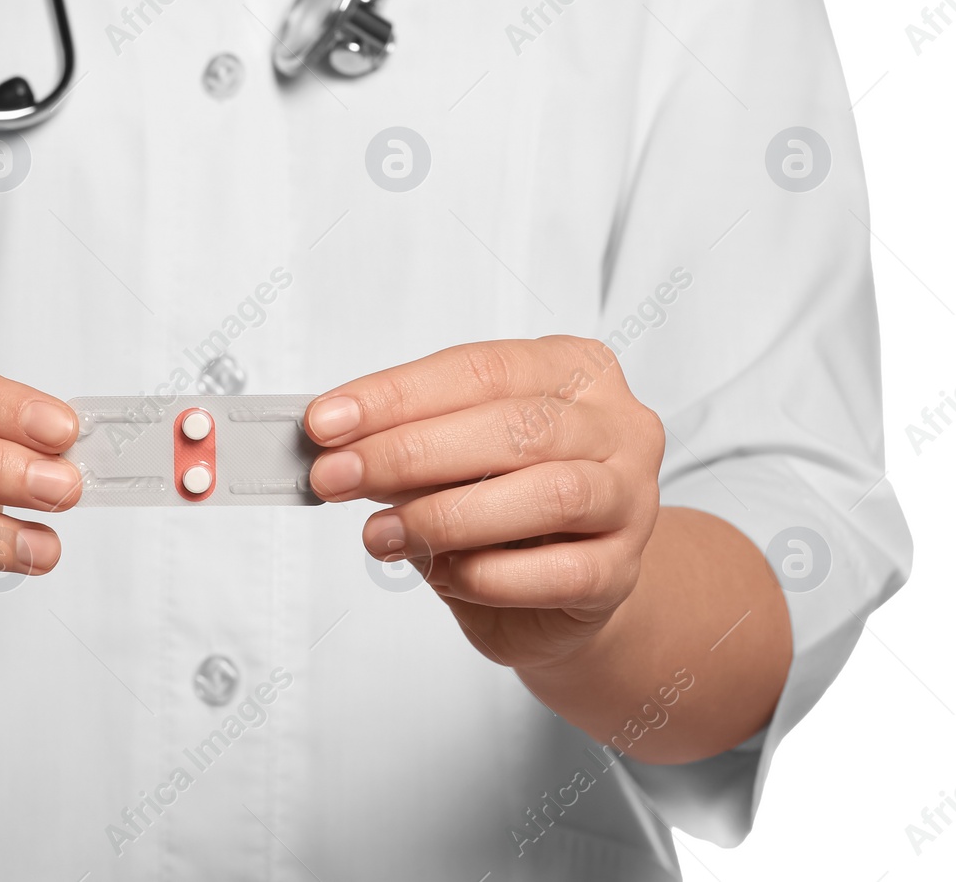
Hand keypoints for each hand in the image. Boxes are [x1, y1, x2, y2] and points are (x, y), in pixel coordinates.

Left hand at [305, 336, 665, 669]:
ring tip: (380, 534)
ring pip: (549, 495)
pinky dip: (491, 575)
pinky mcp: (623, 572)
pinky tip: (446, 575)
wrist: (571, 586)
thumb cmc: (507, 504)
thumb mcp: (454, 455)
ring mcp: (631, 498)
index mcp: (573, 368)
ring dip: (447, 516)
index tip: (325, 422)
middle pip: (513, 426)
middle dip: (409, 452)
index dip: (396, 395)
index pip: (479, 369)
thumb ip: (409, 443)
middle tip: (337, 477)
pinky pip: (560, 572)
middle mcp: (616, 425)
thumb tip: (337, 449)